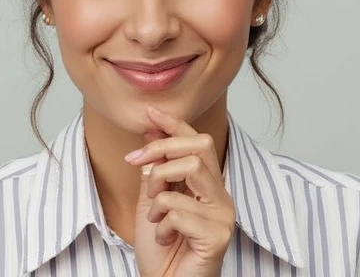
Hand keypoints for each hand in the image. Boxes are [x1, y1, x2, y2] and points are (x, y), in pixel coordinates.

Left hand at [126, 105, 235, 276]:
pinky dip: (161, 223)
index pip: (196, 141)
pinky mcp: (219, 234)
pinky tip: (164, 237)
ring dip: (159, 188)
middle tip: (136, 162)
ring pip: (191, 169)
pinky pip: (180, 209)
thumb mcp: (150, 200)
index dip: (174, 123)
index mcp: (206, 184)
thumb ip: (154, 167)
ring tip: (154, 213)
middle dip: (162, 149)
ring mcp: (223, 214)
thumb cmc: (160, 247)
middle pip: (199, 146)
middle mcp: (220, 195)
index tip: (150, 112)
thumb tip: (151, 130)